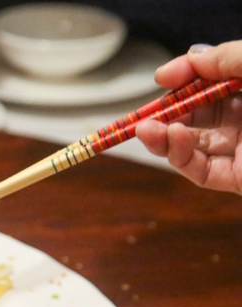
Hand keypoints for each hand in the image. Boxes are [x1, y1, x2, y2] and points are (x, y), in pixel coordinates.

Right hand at [137, 41, 241, 194]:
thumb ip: (229, 58)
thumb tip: (187, 59)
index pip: (209, 84)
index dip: (183, 79)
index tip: (162, 77)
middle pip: (193, 115)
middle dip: (164, 113)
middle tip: (143, 114)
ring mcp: (239, 151)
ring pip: (189, 144)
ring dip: (161, 137)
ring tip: (143, 129)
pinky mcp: (235, 180)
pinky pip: (200, 171)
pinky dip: (179, 155)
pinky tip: (171, 138)